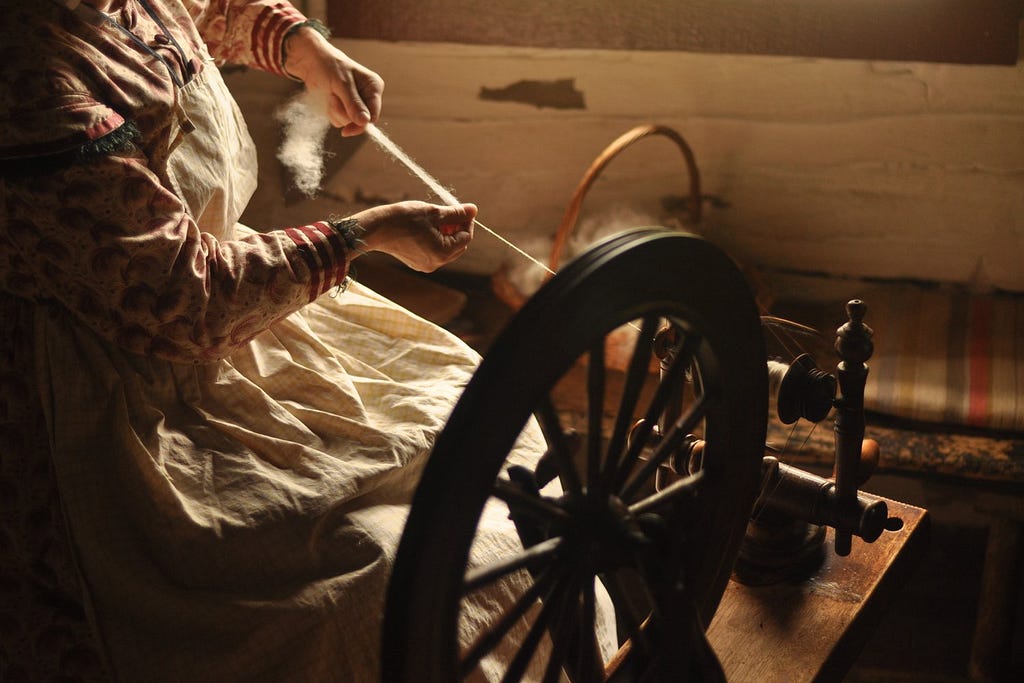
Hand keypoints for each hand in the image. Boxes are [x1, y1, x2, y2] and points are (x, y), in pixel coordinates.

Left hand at [283, 26, 384, 136]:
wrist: (310, 61)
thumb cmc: (328, 65)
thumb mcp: (342, 84)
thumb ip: (353, 103)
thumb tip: (365, 122)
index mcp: (374, 87)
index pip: (373, 115)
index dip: (360, 124)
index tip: (346, 130)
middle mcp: (367, 96)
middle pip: (360, 121)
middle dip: (344, 112)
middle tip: (334, 97)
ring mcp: (356, 103)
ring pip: (348, 122)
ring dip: (335, 111)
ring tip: (331, 94)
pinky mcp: (344, 107)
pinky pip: (339, 120)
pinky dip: (331, 112)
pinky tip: (329, 98)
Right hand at [351, 201, 476, 271]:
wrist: (377, 228)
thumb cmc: (404, 218)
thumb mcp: (434, 212)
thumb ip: (456, 213)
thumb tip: (474, 210)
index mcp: (443, 252)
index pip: (466, 236)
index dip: (467, 221)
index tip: (462, 209)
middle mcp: (436, 263)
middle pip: (458, 245)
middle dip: (457, 229)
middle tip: (450, 213)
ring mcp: (426, 265)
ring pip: (447, 249)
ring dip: (447, 234)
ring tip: (436, 219)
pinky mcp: (417, 263)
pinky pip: (434, 252)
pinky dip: (436, 240)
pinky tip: (426, 228)